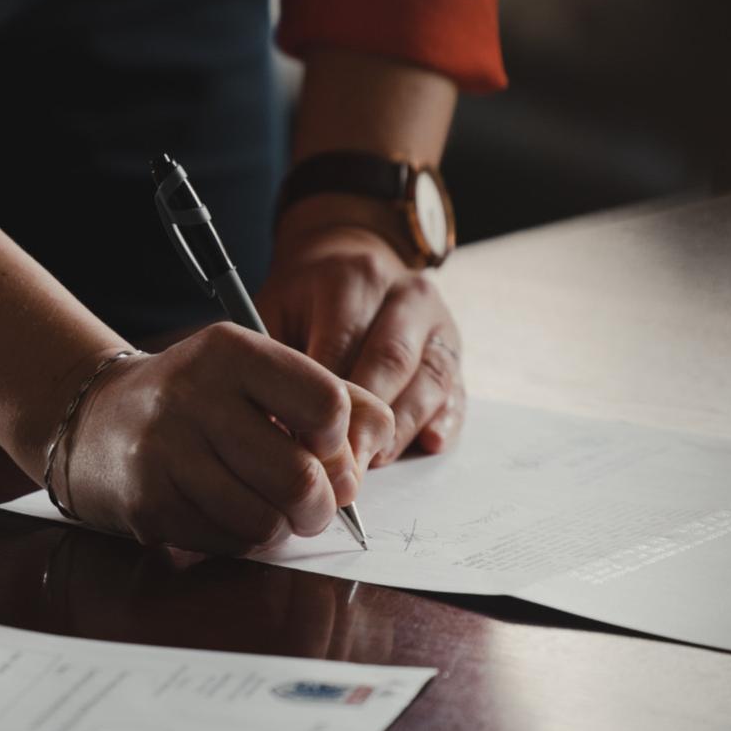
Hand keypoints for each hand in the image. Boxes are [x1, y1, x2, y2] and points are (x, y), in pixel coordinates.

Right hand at [59, 323, 394, 554]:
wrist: (96, 420)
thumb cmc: (198, 400)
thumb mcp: (258, 373)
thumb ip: (330, 396)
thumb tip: (374, 449)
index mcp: (232, 352)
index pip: (328, 405)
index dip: (342, 442)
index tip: (326, 450)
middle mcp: (194, 395)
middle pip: (301, 477)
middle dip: (322, 506)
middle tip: (314, 504)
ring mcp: (165, 452)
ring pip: (266, 521)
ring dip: (281, 527)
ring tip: (269, 508)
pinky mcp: (148, 503)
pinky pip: (228, 543)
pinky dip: (242, 540)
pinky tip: (226, 513)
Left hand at [257, 224, 465, 461]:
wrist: (350, 263)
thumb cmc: (304, 301)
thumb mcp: (277, 310)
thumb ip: (276, 360)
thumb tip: (274, 427)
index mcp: (355, 279)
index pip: (343, 345)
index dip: (324, 401)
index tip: (303, 444)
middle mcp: (405, 295)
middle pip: (391, 363)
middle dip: (365, 422)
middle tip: (340, 468)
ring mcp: (437, 323)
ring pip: (429, 380)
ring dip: (401, 429)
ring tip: (372, 463)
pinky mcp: (454, 350)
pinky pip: (456, 390)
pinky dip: (445, 421)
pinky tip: (428, 443)